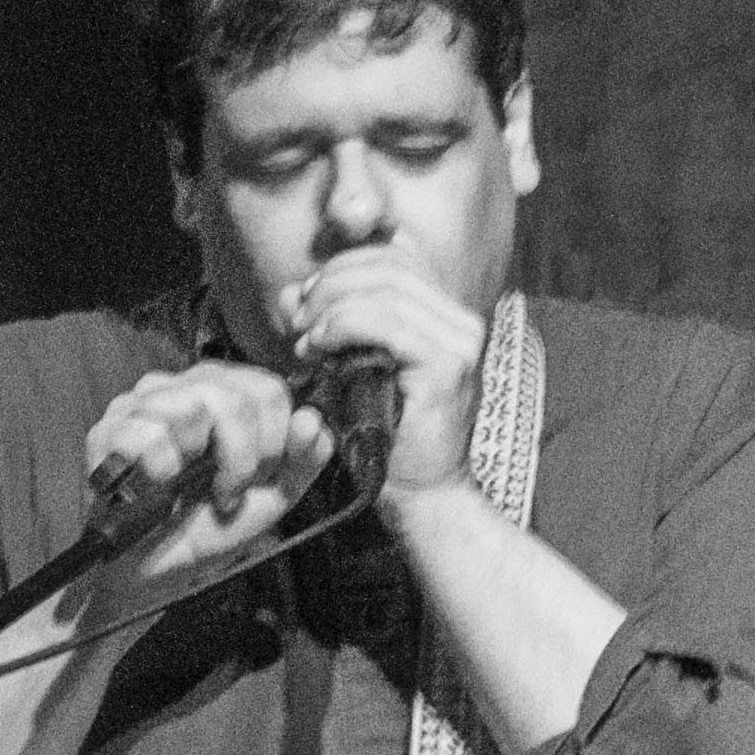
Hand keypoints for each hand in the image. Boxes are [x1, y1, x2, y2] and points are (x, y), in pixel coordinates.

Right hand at [77, 356, 338, 598]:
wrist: (158, 570)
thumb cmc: (209, 525)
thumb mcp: (271, 496)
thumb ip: (303, 459)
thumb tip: (312, 420)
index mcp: (222, 393)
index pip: (267, 388)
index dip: (273, 439)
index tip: (258, 476)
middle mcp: (180, 387)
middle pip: (235, 396)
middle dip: (243, 458)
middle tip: (226, 490)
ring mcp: (139, 406)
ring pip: (191, 407)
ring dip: (199, 465)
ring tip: (187, 488)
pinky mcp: (107, 433)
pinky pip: (146, 434)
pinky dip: (160, 470)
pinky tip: (155, 488)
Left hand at [273, 251, 492, 496]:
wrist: (422, 497)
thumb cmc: (385, 439)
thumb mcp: (347, 369)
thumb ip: (324, 326)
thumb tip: (292, 292)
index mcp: (446, 315)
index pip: (393, 257)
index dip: (342, 267)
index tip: (307, 304)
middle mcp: (462, 321)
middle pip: (387, 264)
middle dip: (331, 285)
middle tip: (298, 322)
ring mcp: (461, 341)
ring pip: (384, 287)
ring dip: (331, 307)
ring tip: (306, 342)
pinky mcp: (447, 365)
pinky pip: (386, 322)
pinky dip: (343, 326)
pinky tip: (321, 347)